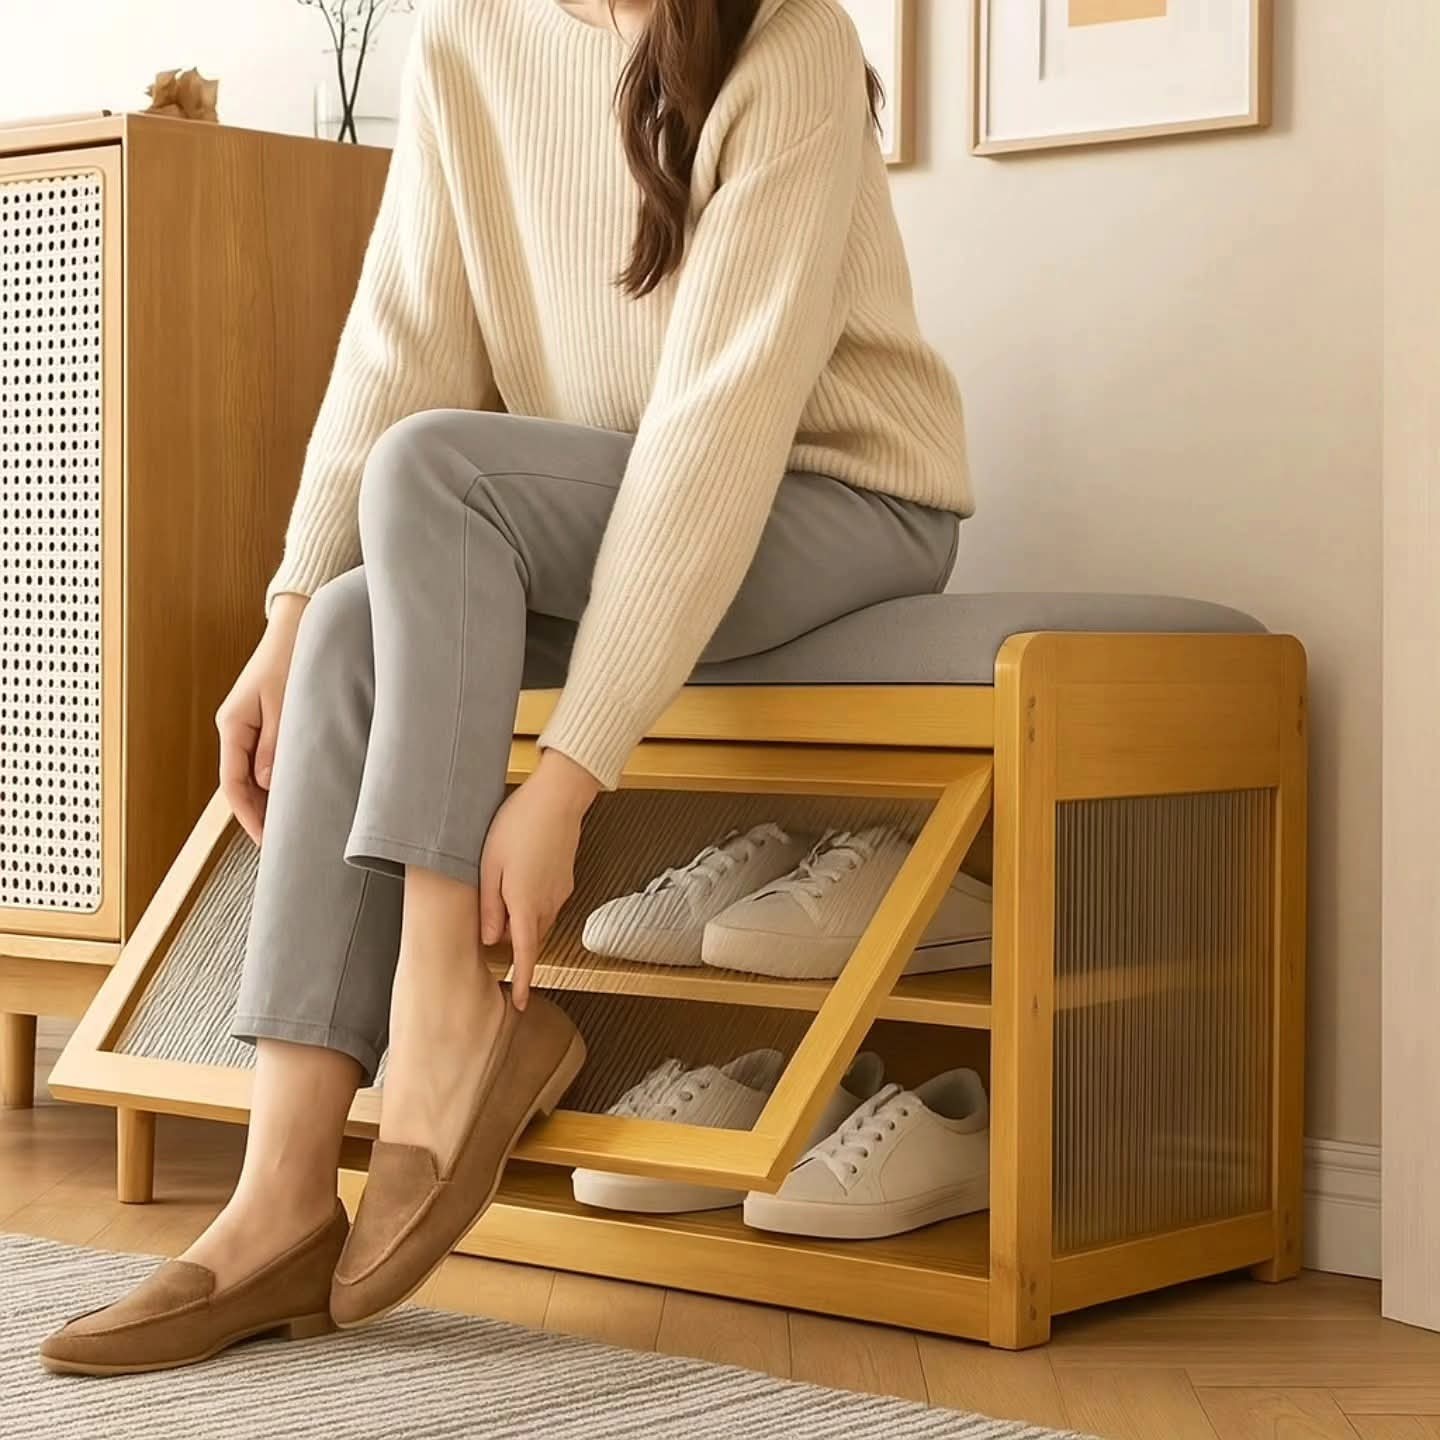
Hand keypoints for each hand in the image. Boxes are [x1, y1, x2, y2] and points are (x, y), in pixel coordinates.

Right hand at [216, 594, 308, 844]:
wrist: (294, 629)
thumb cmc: (289, 661)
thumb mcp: (284, 704)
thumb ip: (275, 744)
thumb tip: (267, 784)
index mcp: (233, 726)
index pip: (233, 784)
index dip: (248, 816)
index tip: (266, 841)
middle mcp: (234, 730)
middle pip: (239, 785)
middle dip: (257, 816)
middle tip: (280, 844)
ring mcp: (246, 728)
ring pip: (251, 776)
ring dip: (266, 801)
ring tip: (288, 828)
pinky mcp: (261, 724)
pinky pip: (263, 762)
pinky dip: (274, 782)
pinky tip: (291, 797)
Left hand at [480, 751, 601, 1008]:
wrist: (559, 798)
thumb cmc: (518, 825)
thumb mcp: (490, 866)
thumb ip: (491, 907)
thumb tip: (490, 939)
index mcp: (526, 904)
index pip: (526, 954)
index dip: (524, 981)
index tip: (521, 1004)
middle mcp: (548, 903)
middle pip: (531, 937)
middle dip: (518, 946)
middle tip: (496, 941)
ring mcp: (561, 891)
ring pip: (540, 920)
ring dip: (524, 922)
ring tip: (503, 902)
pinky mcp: (566, 878)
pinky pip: (548, 902)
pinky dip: (534, 904)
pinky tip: (520, 882)